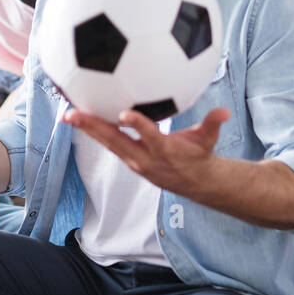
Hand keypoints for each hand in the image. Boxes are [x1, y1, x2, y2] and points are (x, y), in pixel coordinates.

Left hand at [62, 107, 227, 196]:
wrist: (193, 183)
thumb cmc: (200, 155)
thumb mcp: (208, 140)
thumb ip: (213, 124)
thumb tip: (225, 111)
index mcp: (164, 150)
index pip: (150, 136)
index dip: (138, 126)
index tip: (125, 114)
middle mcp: (144, 157)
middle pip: (115, 141)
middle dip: (94, 127)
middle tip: (73, 113)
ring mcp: (133, 159)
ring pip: (107, 142)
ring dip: (87, 129)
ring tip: (68, 115)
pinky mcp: (128, 158)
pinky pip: (109, 142)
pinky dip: (94, 131)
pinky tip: (81, 117)